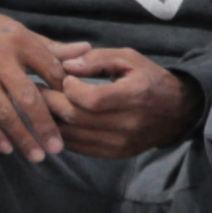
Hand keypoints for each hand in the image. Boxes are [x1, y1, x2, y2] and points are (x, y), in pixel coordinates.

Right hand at [0, 5, 72, 159]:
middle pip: (28, 97)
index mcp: (19, 40)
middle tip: (57, 149)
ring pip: (3, 111)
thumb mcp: (17, 30)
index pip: (50, 69)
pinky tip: (5, 148)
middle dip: (45, 125)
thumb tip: (85, 49)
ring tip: (36, 156)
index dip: (64, 91)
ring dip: (21, 136)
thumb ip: (50, 46)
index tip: (74, 111)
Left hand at [52, 45, 191, 159]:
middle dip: (51, 102)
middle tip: (35, 89)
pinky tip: (54, 121)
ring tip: (39, 104)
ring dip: (51, 120)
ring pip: (74, 135)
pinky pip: (79, 147)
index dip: (71, 88)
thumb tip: (67, 65)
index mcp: (135, 95)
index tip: (63, 78)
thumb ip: (97, 59)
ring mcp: (120, 142)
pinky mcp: (114, 153)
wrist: (176, 112)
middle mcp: (128, 123)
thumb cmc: (149, 79)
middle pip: (78, 117)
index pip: (92, 99)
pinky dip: (63, 134)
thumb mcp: (129, 58)